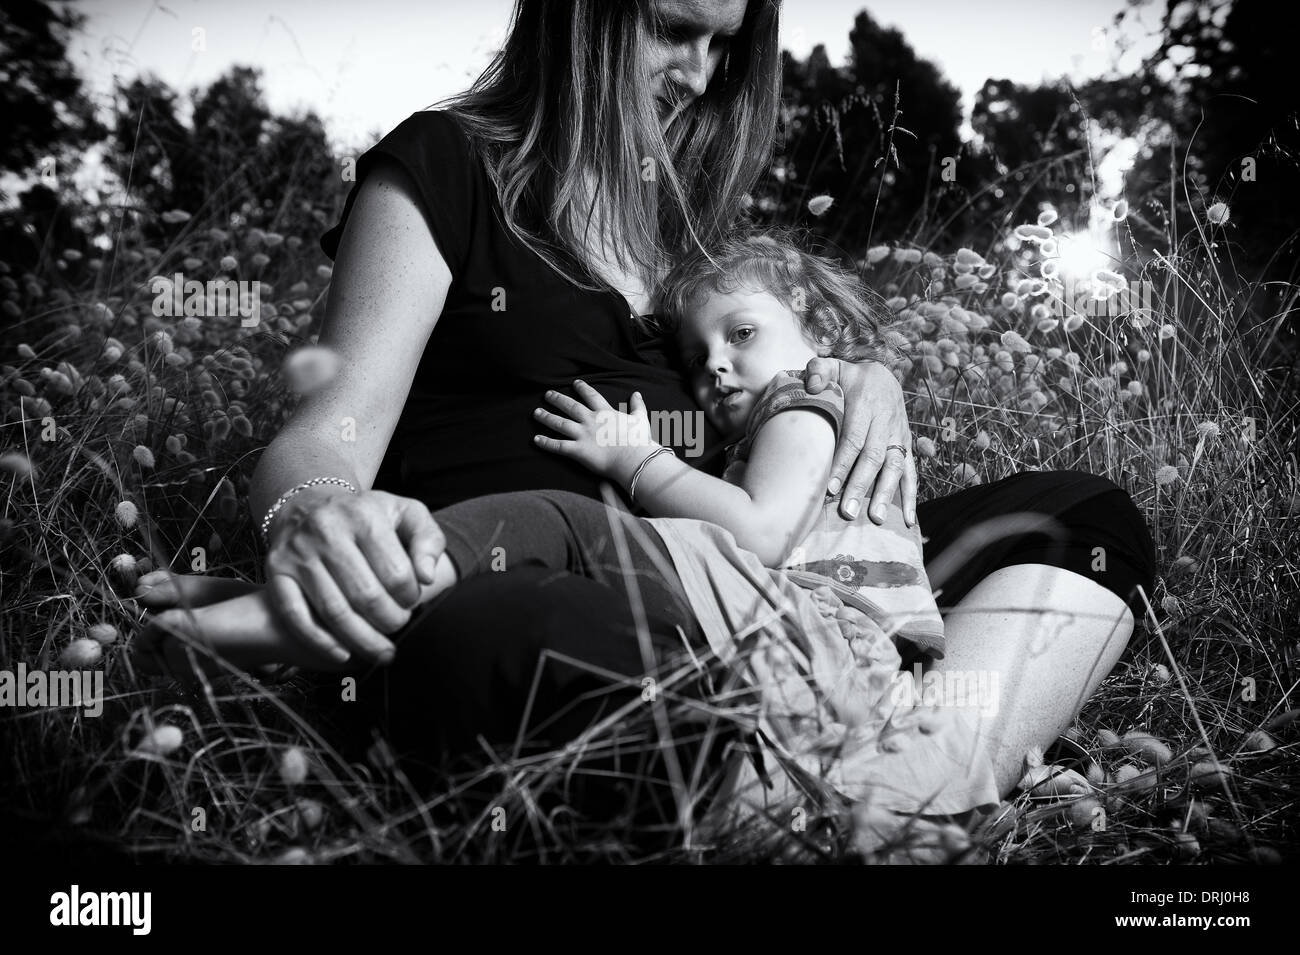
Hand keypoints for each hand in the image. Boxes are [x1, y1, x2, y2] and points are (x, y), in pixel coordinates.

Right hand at [263, 487, 443, 664]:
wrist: (310, 505)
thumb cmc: (366, 515)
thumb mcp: (406, 513)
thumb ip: (428, 540)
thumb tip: (427, 577)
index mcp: (364, 516)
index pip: (396, 572)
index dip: (410, 597)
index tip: (411, 602)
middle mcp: (326, 531)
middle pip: (365, 596)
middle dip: (389, 621)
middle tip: (398, 626)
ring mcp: (298, 553)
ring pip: (334, 611)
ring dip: (362, 640)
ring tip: (381, 652)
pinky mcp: (275, 571)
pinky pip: (296, 615)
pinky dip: (320, 641)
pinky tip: (342, 654)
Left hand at [532, 380, 656, 485]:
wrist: (632, 458)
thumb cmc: (639, 440)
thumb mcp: (640, 419)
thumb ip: (637, 406)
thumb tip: (637, 394)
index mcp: (605, 413)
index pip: (591, 396)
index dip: (582, 389)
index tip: (575, 383)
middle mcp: (590, 421)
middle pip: (570, 407)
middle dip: (558, 399)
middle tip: (547, 394)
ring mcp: (582, 435)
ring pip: (560, 423)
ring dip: (547, 417)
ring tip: (536, 412)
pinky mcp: (578, 450)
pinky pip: (558, 445)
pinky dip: (546, 442)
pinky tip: (536, 439)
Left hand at [804, 358, 917, 525]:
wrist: (883, 376)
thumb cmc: (849, 378)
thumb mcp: (834, 366)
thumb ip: (819, 371)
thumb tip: (811, 384)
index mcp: (867, 403)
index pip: (854, 437)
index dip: (844, 463)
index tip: (831, 487)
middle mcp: (887, 421)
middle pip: (875, 457)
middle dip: (861, 485)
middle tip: (847, 512)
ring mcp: (900, 436)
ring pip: (895, 467)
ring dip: (886, 494)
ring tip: (876, 519)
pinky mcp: (907, 448)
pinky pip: (911, 473)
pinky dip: (911, 497)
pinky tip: (909, 520)